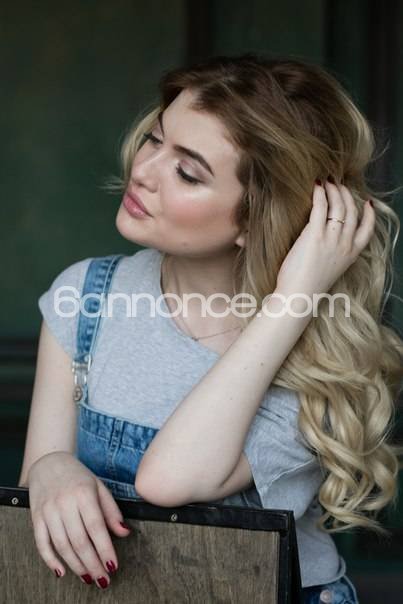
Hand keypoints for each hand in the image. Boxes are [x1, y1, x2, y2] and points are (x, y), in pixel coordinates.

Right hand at [27, 451, 130, 587]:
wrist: (49, 462)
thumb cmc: (78, 476)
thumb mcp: (99, 487)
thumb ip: (111, 511)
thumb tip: (124, 533)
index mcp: (84, 493)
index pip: (96, 527)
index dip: (105, 549)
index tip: (113, 565)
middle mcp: (65, 502)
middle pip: (79, 540)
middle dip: (93, 563)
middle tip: (103, 579)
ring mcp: (48, 510)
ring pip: (62, 545)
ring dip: (76, 565)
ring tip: (88, 577)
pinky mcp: (36, 517)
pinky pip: (42, 543)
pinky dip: (51, 560)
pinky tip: (62, 571)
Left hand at [275, 179, 374, 299]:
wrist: (299, 296)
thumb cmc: (307, 286)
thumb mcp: (330, 269)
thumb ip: (333, 253)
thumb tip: (325, 240)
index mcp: (351, 255)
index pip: (367, 230)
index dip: (369, 214)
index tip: (367, 203)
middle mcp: (345, 244)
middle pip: (352, 212)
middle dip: (346, 195)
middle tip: (339, 184)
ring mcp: (331, 239)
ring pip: (339, 206)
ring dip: (334, 190)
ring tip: (328, 181)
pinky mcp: (315, 235)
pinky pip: (320, 207)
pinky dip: (320, 194)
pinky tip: (316, 186)